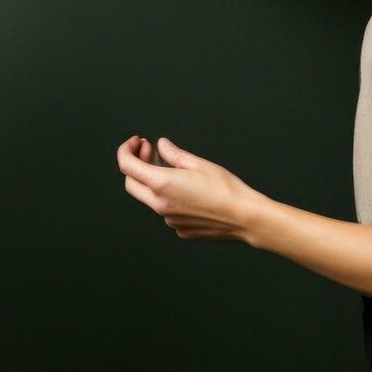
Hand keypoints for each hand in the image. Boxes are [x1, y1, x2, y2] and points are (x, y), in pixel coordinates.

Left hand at [116, 135, 262, 242]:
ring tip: (172, 166)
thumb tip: (161, 146)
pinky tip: (187, 189)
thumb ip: (173, 154)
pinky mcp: (180, 229)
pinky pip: (166, 210)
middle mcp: (160, 205)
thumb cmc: (226, 189)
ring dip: (153, 180)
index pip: (127, 166)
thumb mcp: (198, 163)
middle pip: (131, 183)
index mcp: (161, 184)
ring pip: (150, 197)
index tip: (137, 142)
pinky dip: (168, 196)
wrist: (245, 217)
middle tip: (149, 149)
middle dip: (135, 164)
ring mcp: (169, 220)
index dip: (126, 150)